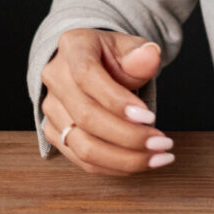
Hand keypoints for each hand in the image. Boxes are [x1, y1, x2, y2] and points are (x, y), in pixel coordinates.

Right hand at [39, 28, 171, 174]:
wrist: (93, 66)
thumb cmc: (113, 57)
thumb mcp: (129, 46)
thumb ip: (140, 53)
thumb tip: (150, 55)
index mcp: (73, 47)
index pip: (86, 76)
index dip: (117, 101)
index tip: (149, 117)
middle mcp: (55, 78)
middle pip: (85, 116)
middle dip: (128, 136)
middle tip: (161, 142)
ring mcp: (51, 108)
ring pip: (83, 145)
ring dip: (124, 159)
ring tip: (157, 157)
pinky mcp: (54, 133)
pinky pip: (82, 160)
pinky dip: (114, 167)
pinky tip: (141, 162)